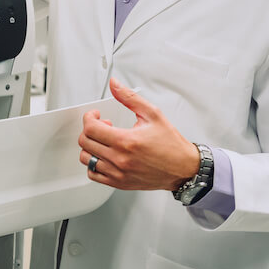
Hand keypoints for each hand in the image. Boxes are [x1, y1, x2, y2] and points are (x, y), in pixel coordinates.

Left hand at [78, 78, 199, 191]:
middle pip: (85, 142)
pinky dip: (93, 164)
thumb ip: (130, 97)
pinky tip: (104, 156)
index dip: (89, 117)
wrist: (183, 168)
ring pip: (86, 158)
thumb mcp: (152, 114)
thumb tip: (114, 85)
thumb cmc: (171, 144)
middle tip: (103, 126)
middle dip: (89, 129)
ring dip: (90, 146)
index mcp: (126, 141)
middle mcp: (120, 159)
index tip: (95, 115)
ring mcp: (118, 173)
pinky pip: (93, 174)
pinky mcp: (119, 183)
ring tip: (104, 141)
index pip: (91, 128)